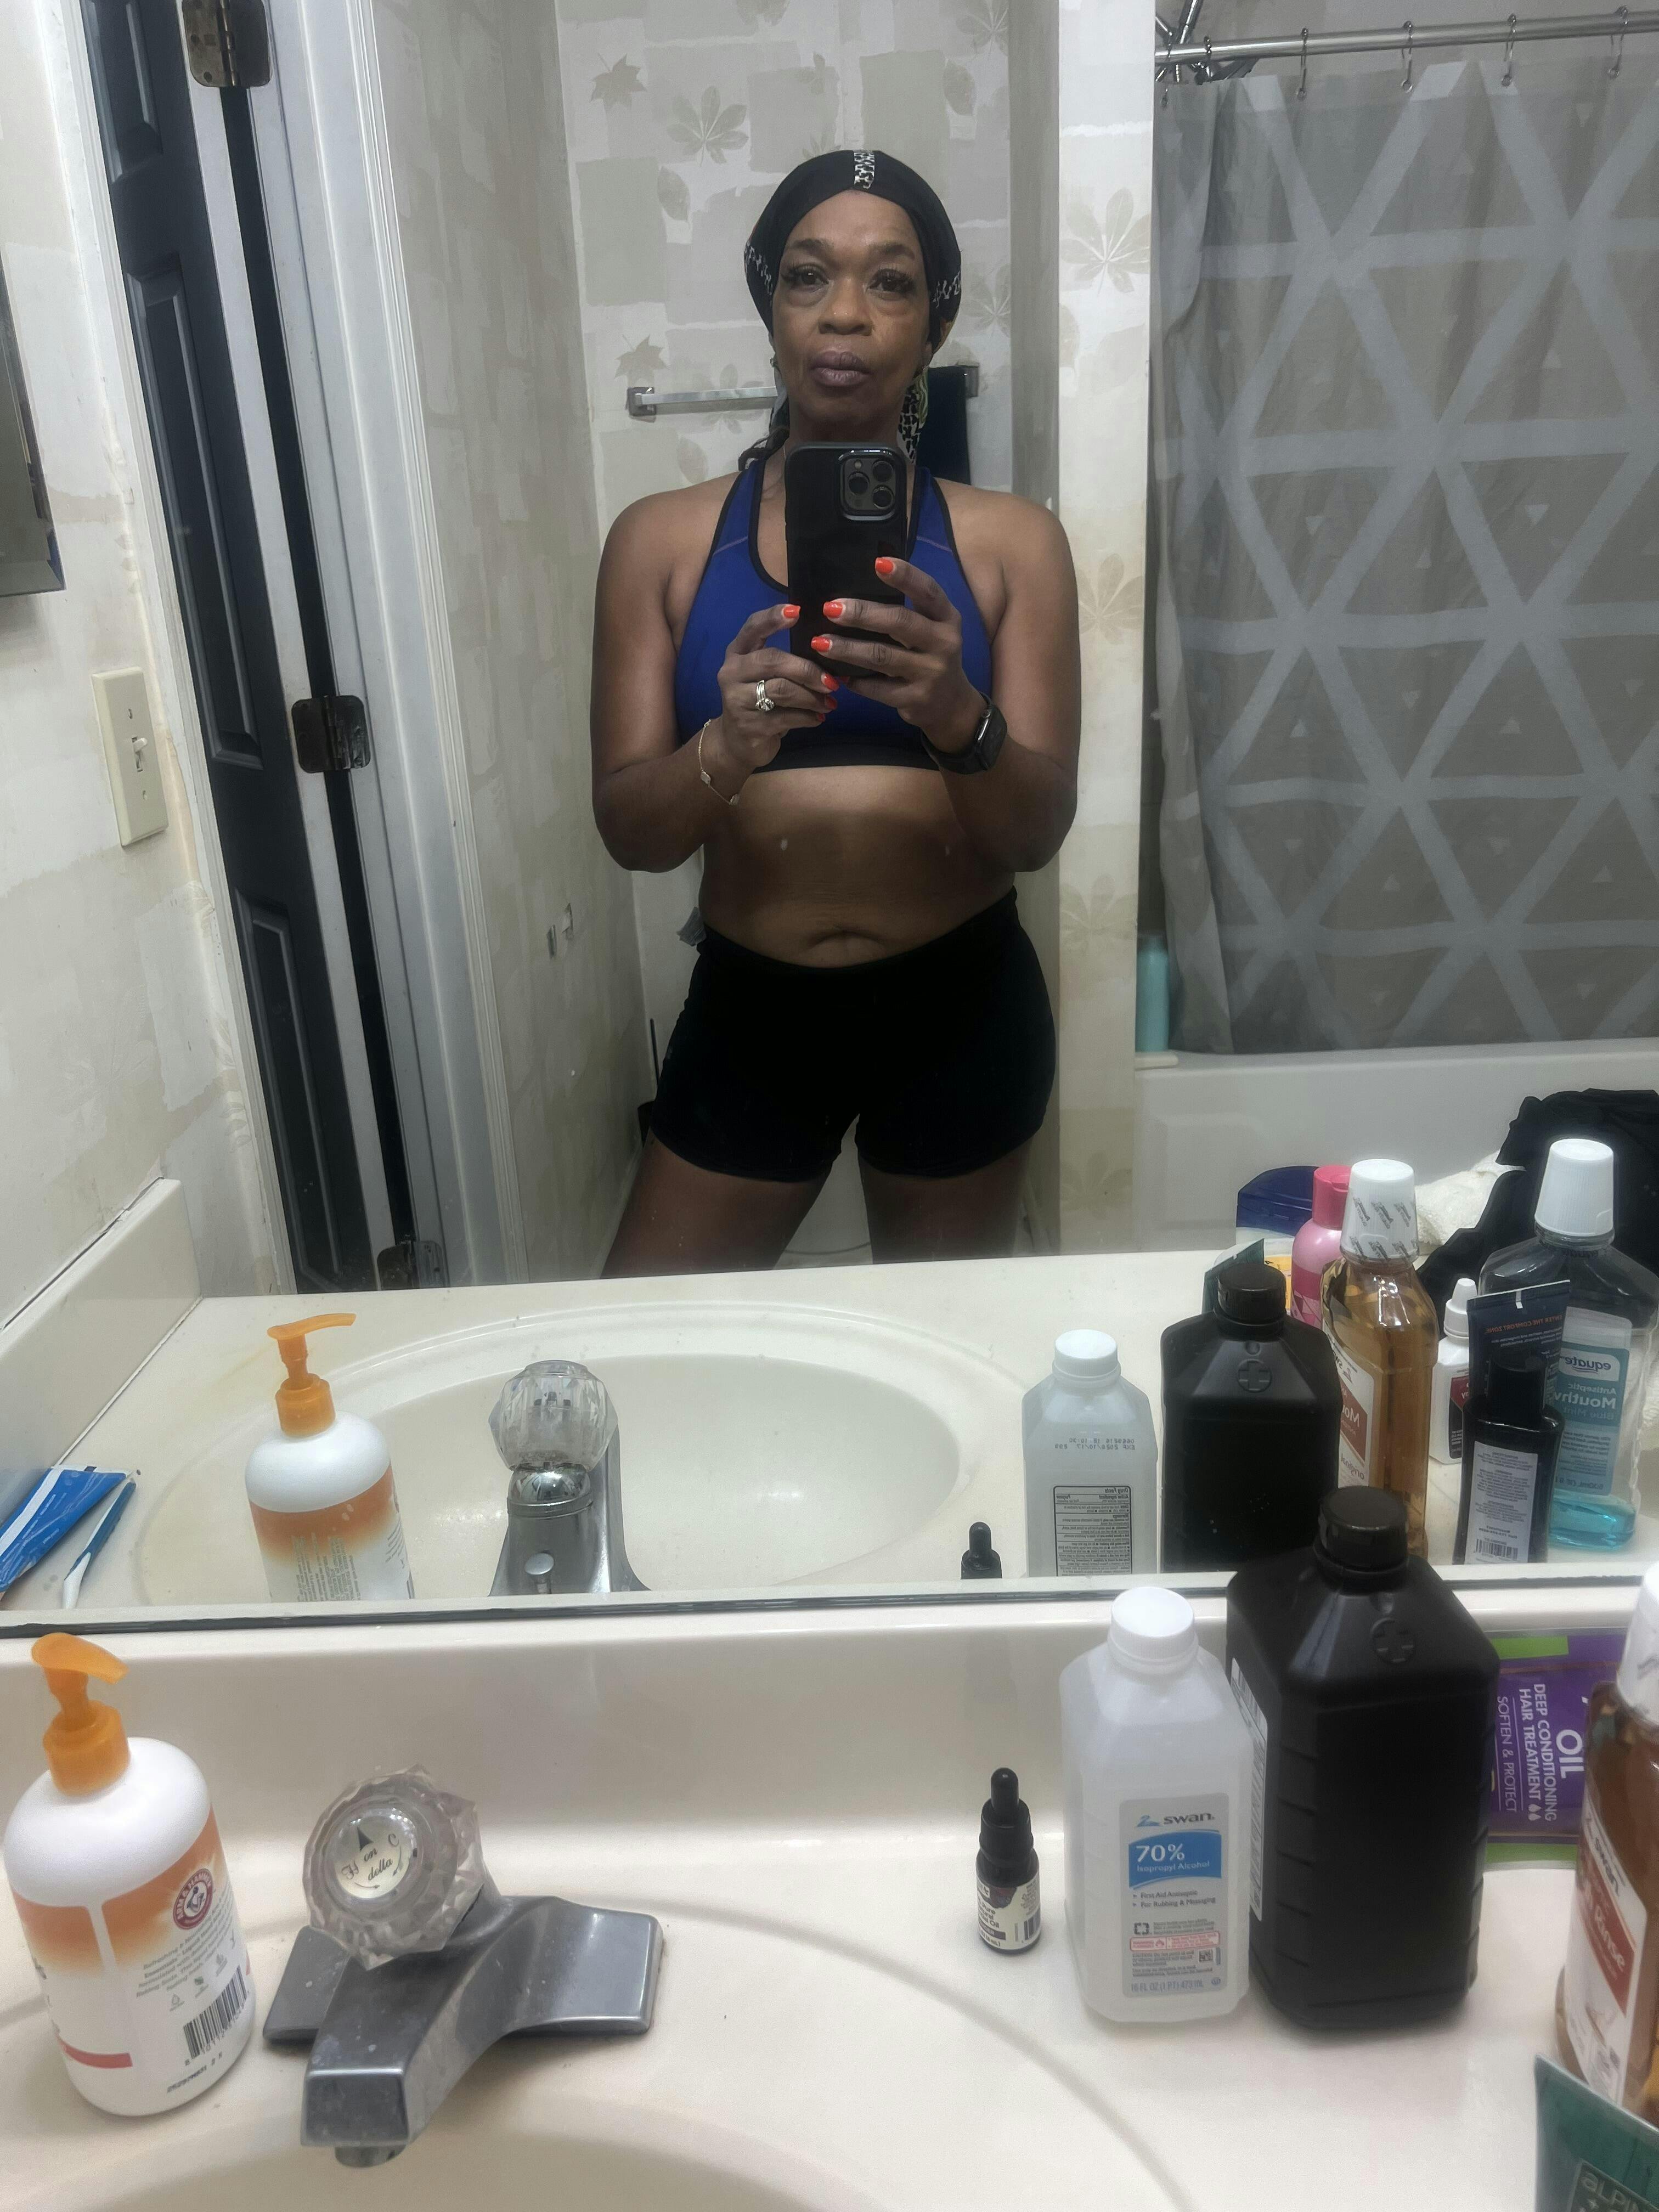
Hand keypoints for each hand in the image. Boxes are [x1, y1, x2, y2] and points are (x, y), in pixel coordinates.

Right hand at [712, 602, 840, 784]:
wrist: (736, 742)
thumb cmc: (758, 700)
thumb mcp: (765, 676)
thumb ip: (784, 660)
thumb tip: (827, 649)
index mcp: (737, 652)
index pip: (753, 627)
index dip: (774, 617)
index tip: (797, 610)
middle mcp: (731, 672)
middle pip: (773, 660)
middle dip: (807, 669)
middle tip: (832, 681)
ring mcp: (736, 700)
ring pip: (781, 690)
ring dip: (812, 696)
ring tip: (829, 702)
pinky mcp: (748, 726)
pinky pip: (786, 717)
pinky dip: (808, 717)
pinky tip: (818, 718)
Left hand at [814, 558, 982, 752]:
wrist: (950, 703)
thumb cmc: (930, 655)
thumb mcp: (930, 628)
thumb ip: (907, 610)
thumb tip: (856, 586)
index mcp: (946, 618)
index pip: (928, 591)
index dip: (905, 576)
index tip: (878, 562)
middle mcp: (944, 643)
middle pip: (899, 622)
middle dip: (862, 614)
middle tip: (830, 608)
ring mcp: (931, 673)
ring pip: (882, 656)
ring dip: (847, 648)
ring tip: (821, 642)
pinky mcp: (916, 699)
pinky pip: (878, 688)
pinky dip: (855, 681)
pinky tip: (838, 674)